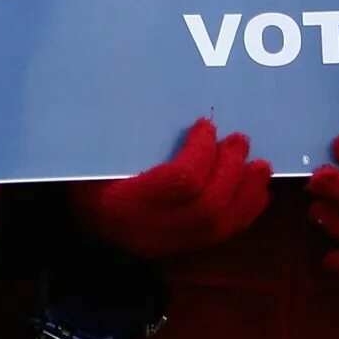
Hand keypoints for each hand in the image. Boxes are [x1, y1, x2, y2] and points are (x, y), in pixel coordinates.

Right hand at [68, 118, 271, 258]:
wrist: (77, 224)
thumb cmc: (82, 175)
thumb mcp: (90, 153)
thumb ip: (120, 130)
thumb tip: (151, 89)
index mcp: (123, 203)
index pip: (180, 182)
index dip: (201, 152)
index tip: (206, 125)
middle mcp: (149, 231)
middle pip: (207, 207)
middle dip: (231, 170)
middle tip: (240, 140)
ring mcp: (166, 245)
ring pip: (219, 228)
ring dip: (246, 193)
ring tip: (260, 166)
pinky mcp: (178, 250)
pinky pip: (220, 237)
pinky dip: (244, 213)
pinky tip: (257, 192)